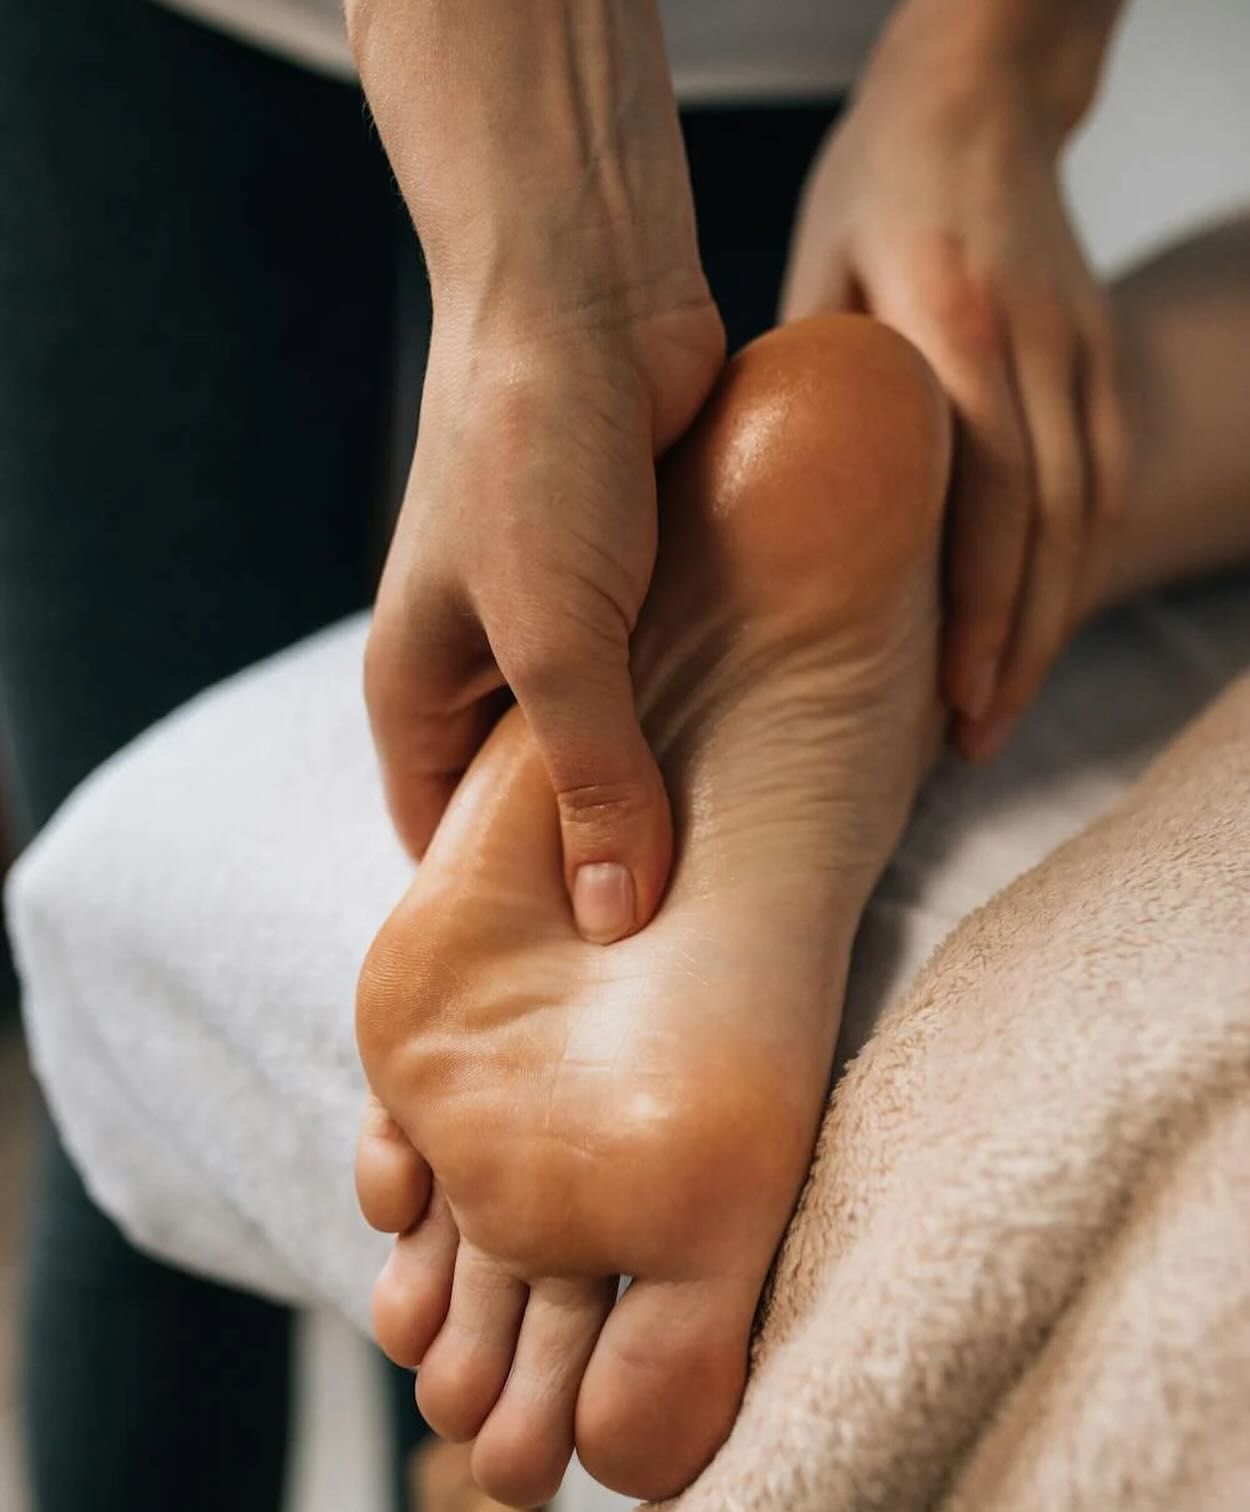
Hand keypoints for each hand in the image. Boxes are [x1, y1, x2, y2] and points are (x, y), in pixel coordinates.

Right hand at [365, 297, 724, 941]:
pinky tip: (770, 766)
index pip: (445, 843)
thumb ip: (590, 775)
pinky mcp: (636, 586)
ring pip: (612, 742)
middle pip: (537, 802)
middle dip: (601, 861)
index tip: (588, 983)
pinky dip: (706, 716)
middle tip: (686, 945)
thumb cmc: (529, 454)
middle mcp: (484, 669)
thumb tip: (621, 913)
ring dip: (667, 788)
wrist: (590, 290)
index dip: (506, 913)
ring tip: (742, 875)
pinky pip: (668, 678)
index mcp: (417, 692)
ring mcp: (562, 626)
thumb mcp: (553, 638)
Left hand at [782, 14, 1128, 757]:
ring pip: (1088, 514)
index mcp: (954, 322)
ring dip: (1049, 620)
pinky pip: (1101, 481)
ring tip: (1000, 706)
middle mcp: (1034, 343)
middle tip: (976, 737)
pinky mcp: (1100, 354)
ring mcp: (1083, 348)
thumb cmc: (880, 180)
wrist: (986, 92)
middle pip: (1049, 527)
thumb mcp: (816, 267)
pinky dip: (1072, 564)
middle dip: (1016, 645)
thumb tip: (756, 496)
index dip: (976, 610)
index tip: (952, 699)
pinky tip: (1033, 621)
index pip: (986, 497)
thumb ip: (805, 383)